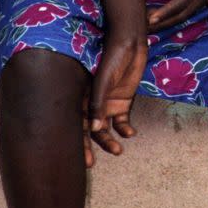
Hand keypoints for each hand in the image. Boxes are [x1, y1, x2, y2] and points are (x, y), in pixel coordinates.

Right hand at [89, 30, 147, 156]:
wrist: (130, 42)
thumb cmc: (112, 57)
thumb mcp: (103, 81)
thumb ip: (98, 103)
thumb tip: (96, 129)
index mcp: (81, 98)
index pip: (77, 124)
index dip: (79, 143)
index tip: (83, 159)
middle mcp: (93, 104)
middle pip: (90, 130)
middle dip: (91, 147)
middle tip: (92, 164)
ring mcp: (108, 103)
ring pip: (106, 129)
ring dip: (110, 140)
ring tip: (117, 151)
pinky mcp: (123, 101)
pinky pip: (122, 121)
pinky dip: (125, 129)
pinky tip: (130, 133)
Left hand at [147, 0, 207, 30]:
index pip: (181, 2)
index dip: (165, 13)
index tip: (148, 19)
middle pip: (183, 14)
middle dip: (163, 23)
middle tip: (142, 28)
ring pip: (185, 16)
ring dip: (166, 23)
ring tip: (146, 26)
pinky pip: (186, 11)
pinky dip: (172, 17)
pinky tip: (158, 18)